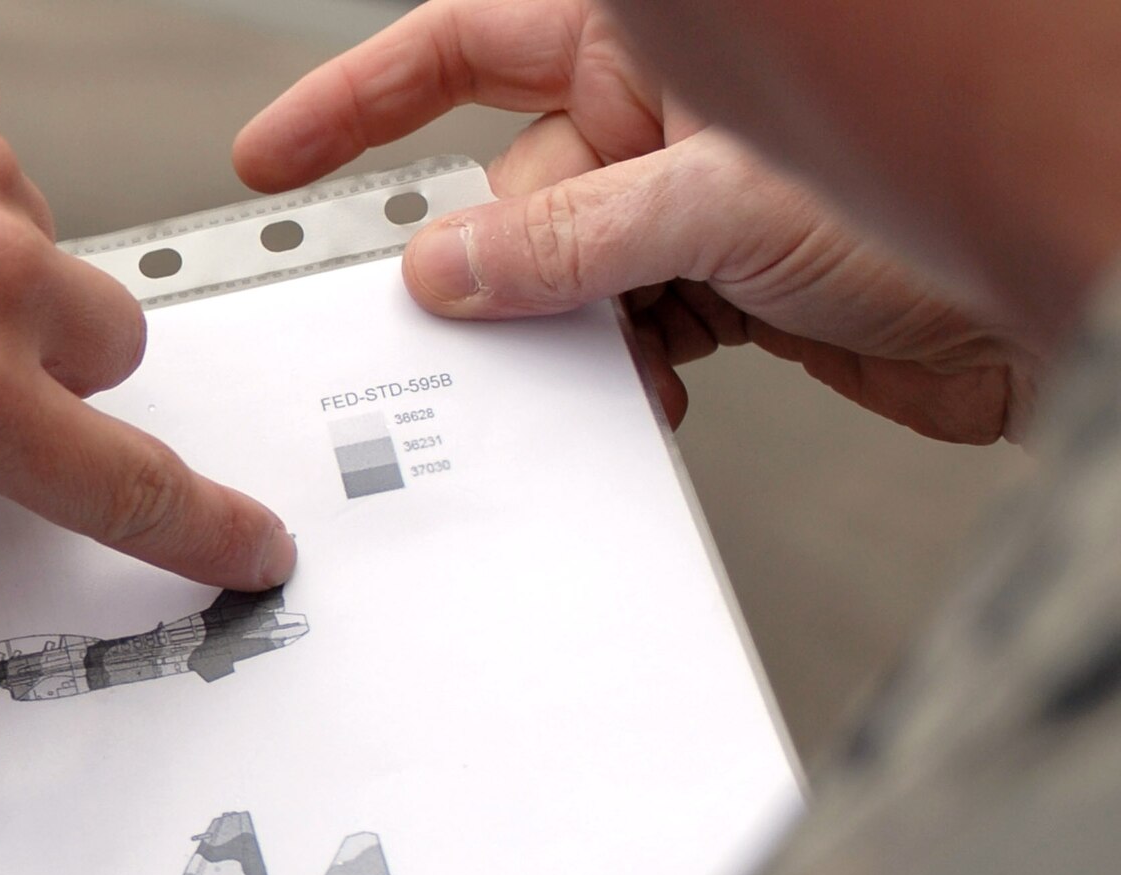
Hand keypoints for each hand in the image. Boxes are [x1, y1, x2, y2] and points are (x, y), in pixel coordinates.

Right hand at [234, 0, 1040, 441]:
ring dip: (563, 337)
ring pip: (554, 279)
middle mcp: (659, 118)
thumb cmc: (938, 195)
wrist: (1051, 303)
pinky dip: (615, 372)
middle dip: (488, 271)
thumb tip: (444, 268)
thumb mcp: (719, 204)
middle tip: (470, 332)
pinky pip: (613, 331)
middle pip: (504, 195)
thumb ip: (566, 239)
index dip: (359, 104)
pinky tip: (650, 385)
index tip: (276, 158)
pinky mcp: (715, 286)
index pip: (467, 50)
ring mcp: (682, 205)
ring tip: (610, 364)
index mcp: (653, 42)